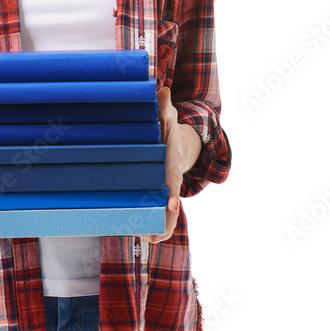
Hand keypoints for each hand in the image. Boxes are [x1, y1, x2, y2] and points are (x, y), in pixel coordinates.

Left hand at [146, 86, 183, 245]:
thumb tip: (161, 89)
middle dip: (166, 217)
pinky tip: (149, 239)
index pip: (172, 177)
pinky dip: (158, 224)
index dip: (171, 190)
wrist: (180, 144)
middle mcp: (172, 178)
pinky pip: (160, 212)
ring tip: (152, 242)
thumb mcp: (167, 116)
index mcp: (172, 162)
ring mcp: (168, 188)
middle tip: (158, 235)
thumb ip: (163, 106)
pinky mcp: (161, 194)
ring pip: (166, 211)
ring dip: (161, 226)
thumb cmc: (167, 129)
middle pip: (170, 200)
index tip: (170, 202)